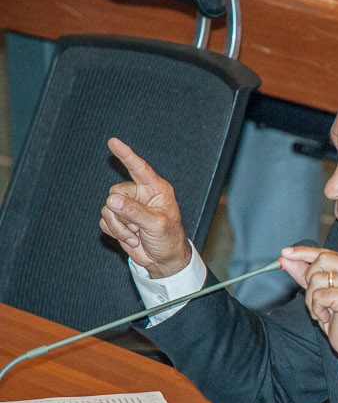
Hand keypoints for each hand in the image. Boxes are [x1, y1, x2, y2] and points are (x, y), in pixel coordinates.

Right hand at [99, 138, 190, 276]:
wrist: (162, 260)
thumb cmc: (168, 239)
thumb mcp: (157, 225)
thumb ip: (135, 212)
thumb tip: (112, 201)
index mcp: (155, 189)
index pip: (139, 168)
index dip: (126, 155)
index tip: (113, 142)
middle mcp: (140, 194)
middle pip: (115, 192)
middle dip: (123, 213)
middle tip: (138, 228)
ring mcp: (127, 206)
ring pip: (107, 208)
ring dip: (119, 226)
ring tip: (136, 235)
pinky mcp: (118, 219)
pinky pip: (104, 220)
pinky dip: (114, 232)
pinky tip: (130, 239)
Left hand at [279, 246, 337, 366]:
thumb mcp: (322, 293)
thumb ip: (306, 275)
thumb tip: (287, 258)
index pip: (326, 253)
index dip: (304, 252)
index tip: (286, 253)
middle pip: (321, 260)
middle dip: (309, 280)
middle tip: (317, 299)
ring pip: (317, 279)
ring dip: (312, 299)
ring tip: (323, 311)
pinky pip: (319, 295)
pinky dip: (317, 308)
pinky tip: (328, 317)